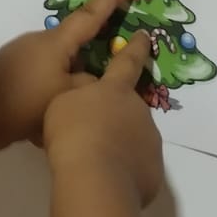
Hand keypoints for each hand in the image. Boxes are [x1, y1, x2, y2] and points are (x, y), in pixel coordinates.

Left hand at [0, 0, 136, 152]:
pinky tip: (56, 112)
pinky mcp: (11, 72)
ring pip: (58, 62)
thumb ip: (89, 85)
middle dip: (94, 49)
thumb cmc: (24, 103)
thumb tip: (96, 78)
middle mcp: (39, 42)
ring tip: (82, 102)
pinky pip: (42, 75)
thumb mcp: (67, 97)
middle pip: (76, 41)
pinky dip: (54, 88)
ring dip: (71, 77)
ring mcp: (22, 55)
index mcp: (56, 42)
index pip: (91, 15)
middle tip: (114, 60)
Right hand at [43, 30, 163, 207]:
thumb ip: (79, 93)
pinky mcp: (153, 172)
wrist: (95, 180)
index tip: (144, 36)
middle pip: (129, 108)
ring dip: (121, 144)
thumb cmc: (74, 133)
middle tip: (96, 132)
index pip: (127, 62)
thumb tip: (88, 97)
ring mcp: (150, 141)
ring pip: (135, 137)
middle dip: (117, 115)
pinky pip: (138, 165)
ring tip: (97, 162)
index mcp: (116, 90)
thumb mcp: (63, 102)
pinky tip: (107, 180)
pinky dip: (125, 169)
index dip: (135, 48)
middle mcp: (138, 111)